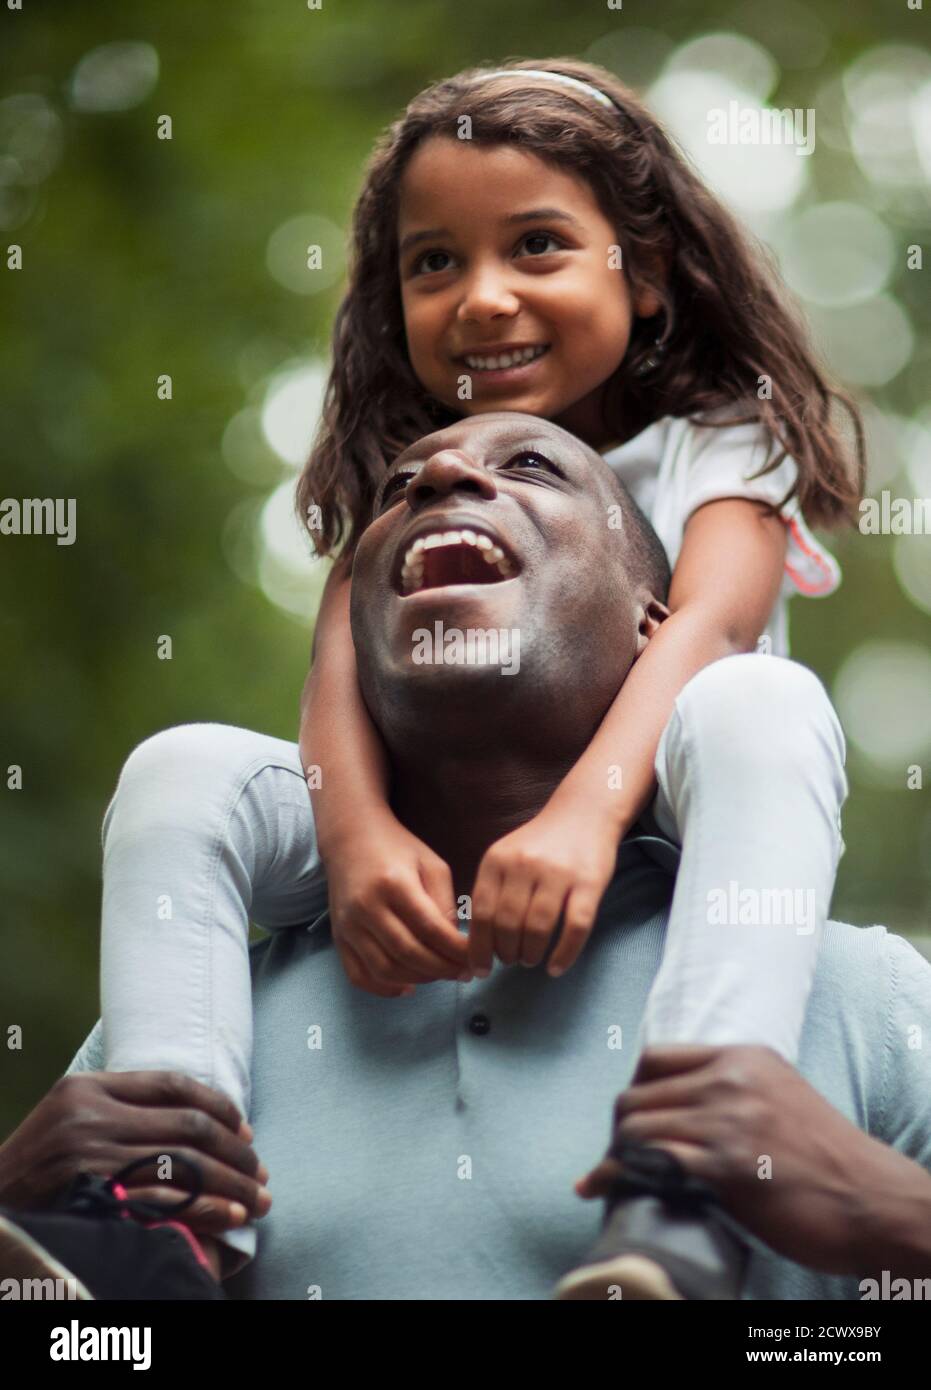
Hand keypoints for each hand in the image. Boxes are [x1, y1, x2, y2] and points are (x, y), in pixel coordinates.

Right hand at [0, 1071, 270, 1236]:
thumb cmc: (37, 1163)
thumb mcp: (69, 1115)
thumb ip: (121, 1104)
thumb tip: (200, 1114)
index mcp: (87, 1088)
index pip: (173, 1085)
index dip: (219, 1105)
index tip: (245, 1127)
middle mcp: (92, 1118)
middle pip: (189, 1126)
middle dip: (235, 1150)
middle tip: (261, 1169)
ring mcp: (94, 1159)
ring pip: (187, 1164)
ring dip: (232, 1182)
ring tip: (258, 1197)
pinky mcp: (97, 1198)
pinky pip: (168, 1201)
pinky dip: (207, 1207)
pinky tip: (232, 1215)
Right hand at [325, 808, 469, 996]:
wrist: (350, 838)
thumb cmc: (398, 848)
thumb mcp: (431, 864)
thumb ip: (445, 902)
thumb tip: (453, 944)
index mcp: (394, 884)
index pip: (430, 929)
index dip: (456, 950)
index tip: (475, 958)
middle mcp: (366, 907)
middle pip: (408, 953)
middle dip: (442, 969)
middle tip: (463, 973)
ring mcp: (348, 925)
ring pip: (384, 969)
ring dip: (418, 980)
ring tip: (439, 975)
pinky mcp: (338, 936)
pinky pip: (358, 975)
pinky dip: (383, 989)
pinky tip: (407, 986)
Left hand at [468, 792, 619, 975]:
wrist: (584, 812)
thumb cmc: (540, 844)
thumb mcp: (506, 856)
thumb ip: (491, 890)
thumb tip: (477, 941)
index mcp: (497, 859)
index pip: (481, 913)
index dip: (478, 947)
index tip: (480, 969)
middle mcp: (525, 864)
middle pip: (508, 924)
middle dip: (506, 952)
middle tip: (510, 960)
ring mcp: (558, 873)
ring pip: (538, 928)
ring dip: (530, 954)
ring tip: (530, 959)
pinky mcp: (589, 882)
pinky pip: (575, 927)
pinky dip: (564, 954)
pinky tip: (555, 967)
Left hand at [575, 1045, 903, 1276]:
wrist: (870, 1199)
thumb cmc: (827, 1158)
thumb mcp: (780, 1097)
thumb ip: (734, 1092)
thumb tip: (680, 1108)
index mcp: (743, 1057)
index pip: (655, 1057)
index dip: (635, 1090)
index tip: (633, 1119)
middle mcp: (731, 1079)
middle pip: (637, 1093)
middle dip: (618, 1129)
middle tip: (618, 1158)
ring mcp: (728, 1119)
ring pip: (635, 1127)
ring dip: (615, 1156)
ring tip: (612, 1177)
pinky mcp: (727, 1162)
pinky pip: (652, 1162)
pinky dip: (622, 1177)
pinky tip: (611, 1189)